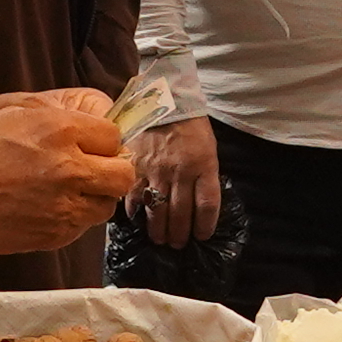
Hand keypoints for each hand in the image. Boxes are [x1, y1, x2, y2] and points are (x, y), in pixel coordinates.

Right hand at [0, 91, 132, 254]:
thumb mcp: (7, 109)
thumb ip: (51, 112)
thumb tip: (81, 119)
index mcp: (60, 130)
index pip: (114, 135)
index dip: (103, 139)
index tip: (93, 144)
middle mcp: (70, 168)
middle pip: (123, 174)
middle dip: (113, 170)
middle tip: (93, 169)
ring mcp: (64, 207)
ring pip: (107, 206)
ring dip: (95, 197)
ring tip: (70, 192)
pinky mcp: (53, 235)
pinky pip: (82, 228)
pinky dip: (73, 218)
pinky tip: (49, 208)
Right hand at [130, 111, 221, 244]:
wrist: (164, 97)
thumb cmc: (189, 125)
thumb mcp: (208, 148)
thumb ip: (204, 176)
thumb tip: (198, 205)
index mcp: (203, 166)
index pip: (207, 206)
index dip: (205, 226)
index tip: (201, 236)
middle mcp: (180, 172)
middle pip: (181, 215)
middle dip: (180, 235)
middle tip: (177, 244)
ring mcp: (155, 170)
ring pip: (157, 211)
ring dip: (159, 230)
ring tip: (159, 239)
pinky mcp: (134, 166)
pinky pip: (134, 196)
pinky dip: (136, 211)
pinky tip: (138, 219)